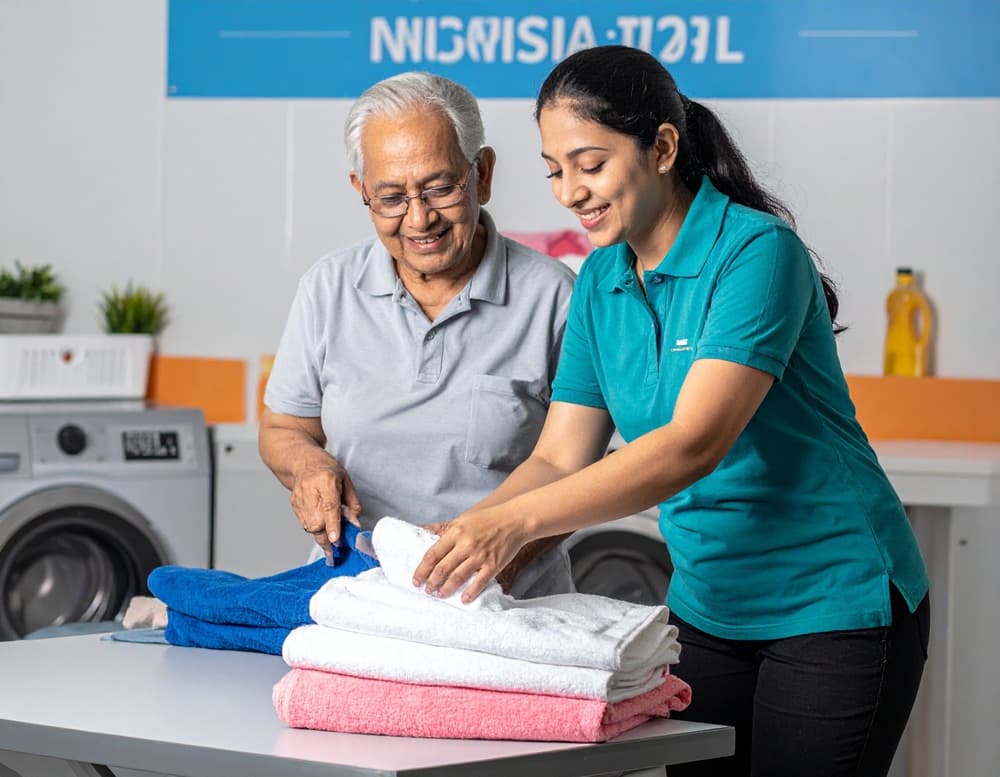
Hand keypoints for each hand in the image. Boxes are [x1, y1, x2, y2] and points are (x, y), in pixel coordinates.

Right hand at [290, 462, 361, 562]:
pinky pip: (304, 523)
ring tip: (330, 537)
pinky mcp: (293, 504)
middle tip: (337, 546)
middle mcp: (310, 489)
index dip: (332, 525)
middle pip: (316, 521)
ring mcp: (299, 497)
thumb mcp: (346, 481)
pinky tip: (321, 525)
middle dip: (326, 537)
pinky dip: (314, 528)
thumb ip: (352, 504)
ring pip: (309, 526)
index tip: (336, 539)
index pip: (329, 506)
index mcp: (326, 480)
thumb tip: (354, 524)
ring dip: (321, 535)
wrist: (303, 461)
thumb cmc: (327, 469)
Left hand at [411, 507, 529, 602]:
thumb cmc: (487, 519)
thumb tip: (424, 534)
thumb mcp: (462, 519)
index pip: (433, 554)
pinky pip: (480, 582)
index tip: (416, 580)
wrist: (514, 519)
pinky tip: (464, 600)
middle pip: (443, 568)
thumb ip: (444, 531)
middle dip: (432, 582)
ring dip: (446, 589)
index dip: (422, 569)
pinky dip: (471, 592)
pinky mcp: (494, 564)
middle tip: (427, 590)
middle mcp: (466, 544)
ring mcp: (480, 555)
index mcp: (456, 532)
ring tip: (440, 595)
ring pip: (458, 576)